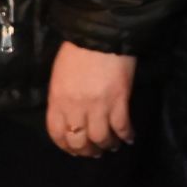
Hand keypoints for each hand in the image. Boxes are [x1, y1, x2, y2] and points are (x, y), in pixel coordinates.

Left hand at [45, 41, 136, 157]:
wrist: (101, 34)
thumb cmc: (77, 50)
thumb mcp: (60, 75)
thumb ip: (62, 96)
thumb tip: (70, 112)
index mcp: (58, 100)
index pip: (57, 133)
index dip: (65, 145)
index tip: (73, 149)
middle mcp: (76, 108)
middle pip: (79, 140)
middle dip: (86, 150)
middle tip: (94, 151)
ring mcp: (98, 106)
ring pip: (101, 138)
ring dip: (107, 145)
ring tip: (112, 146)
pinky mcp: (119, 100)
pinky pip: (122, 125)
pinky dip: (126, 135)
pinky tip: (130, 137)